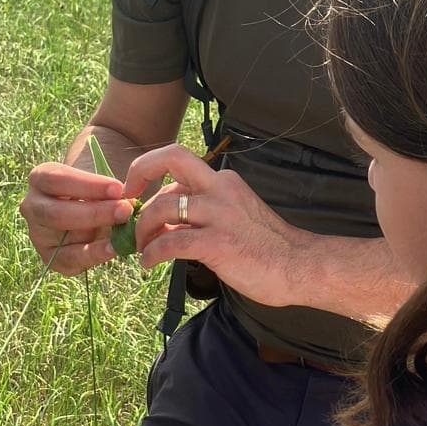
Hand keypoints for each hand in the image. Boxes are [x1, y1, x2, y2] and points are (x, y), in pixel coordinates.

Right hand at [19, 161, 134, 276]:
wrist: (93, 212)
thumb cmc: (96, 190)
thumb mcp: (98, 182)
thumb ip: (108, 188)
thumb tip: (126, 200)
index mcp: (40, 178)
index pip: (57, 179)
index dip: (88, 185)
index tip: (118, 188)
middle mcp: (32, 206)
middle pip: (56, 212)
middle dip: (94, 212)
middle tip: (124, 210)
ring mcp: (38, 234)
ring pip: (61, 238)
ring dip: (95, 235)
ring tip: (123, 231)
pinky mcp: (50, 257)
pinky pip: (70, 259)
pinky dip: (94, 255)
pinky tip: (114, 249)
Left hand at [126, 144, 303, 306]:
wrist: (299, 267)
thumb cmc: (266, 247)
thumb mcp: (232, 217)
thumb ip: (199, 213)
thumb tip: (163, 222)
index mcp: (223, 181)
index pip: (177, 163)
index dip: (149, 170)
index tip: (136, 190)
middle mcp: (220, 188)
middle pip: (170, 158)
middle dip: (138, 173)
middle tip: (127, 204)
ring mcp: (218, 214)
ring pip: (162, 206)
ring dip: (142, 229)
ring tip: (140, 248)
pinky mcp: (216, 243)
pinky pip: (170, 242)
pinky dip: (152, 253)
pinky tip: (149, 264)